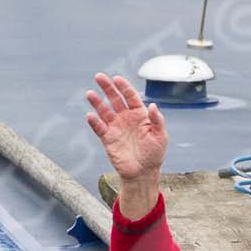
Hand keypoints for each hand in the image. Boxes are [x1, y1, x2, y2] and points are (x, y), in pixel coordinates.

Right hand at [85, 73, 167, 216]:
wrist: (143, 173)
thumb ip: (157, 120)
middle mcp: (126, 118)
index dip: (124, 87)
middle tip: (99, 77)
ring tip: (90, 94)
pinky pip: (99, 127)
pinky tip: (90, 115)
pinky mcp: (107, 138)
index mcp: (140, 115)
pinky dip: (94, 122)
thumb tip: (153, 105)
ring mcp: (116, 127)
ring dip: (97, 102)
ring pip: (104, 111)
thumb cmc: (154, 154)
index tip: (117, 79)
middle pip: (115, 99)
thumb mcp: (160, 136)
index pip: (130, 96)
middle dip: (107, 87)